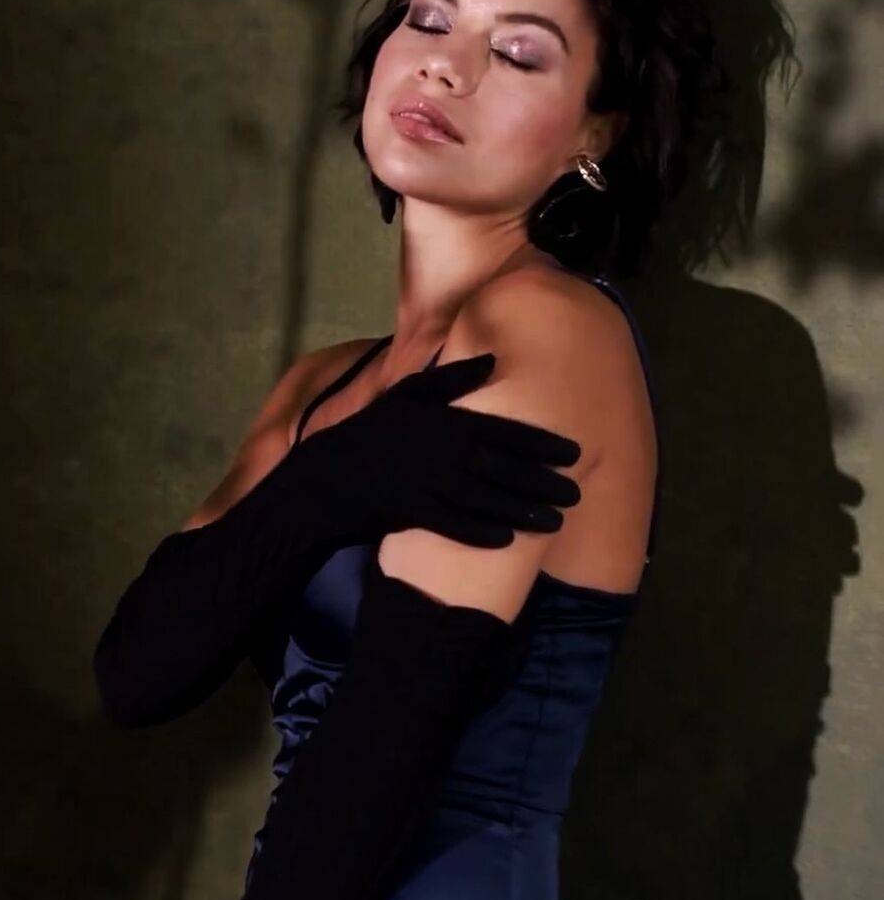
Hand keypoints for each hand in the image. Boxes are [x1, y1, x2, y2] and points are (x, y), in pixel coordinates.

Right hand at [283, 351, 581, 549]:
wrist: (324, 476)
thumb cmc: (370, 432)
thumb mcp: (408, 393)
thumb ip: (452, 377)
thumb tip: (493, 359)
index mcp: (446, 420)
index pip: (506, 431)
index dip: (544, 443)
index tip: (574, 453)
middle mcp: (443, 452)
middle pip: (505, 468)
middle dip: (544, 482)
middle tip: (576, 493)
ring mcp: (428, 484)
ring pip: (489, 500)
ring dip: (525, 512)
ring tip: (556, 522)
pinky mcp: (412, 513)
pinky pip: (456, 526)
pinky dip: (483, 532)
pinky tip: (508, 540)